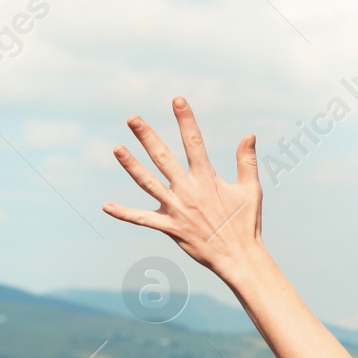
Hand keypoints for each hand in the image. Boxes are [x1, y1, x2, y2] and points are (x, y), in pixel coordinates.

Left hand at [103, 98, 263, 277]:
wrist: (240, 258)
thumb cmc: (246, 224)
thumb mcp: (251, 190)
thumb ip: (247, 162)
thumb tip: (249, 136)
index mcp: (208, 179)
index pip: (194, 143)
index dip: (186, 120)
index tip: (177, 100)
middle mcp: (189, 191)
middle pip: (163, 158)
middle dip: (147, 137)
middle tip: (132, 118)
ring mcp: (177, 209)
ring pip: (148, 183)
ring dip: (131, 166)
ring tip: (116, 149)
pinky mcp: (170, 228)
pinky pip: (143, 219)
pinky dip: (125, 214)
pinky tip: (106, 206)